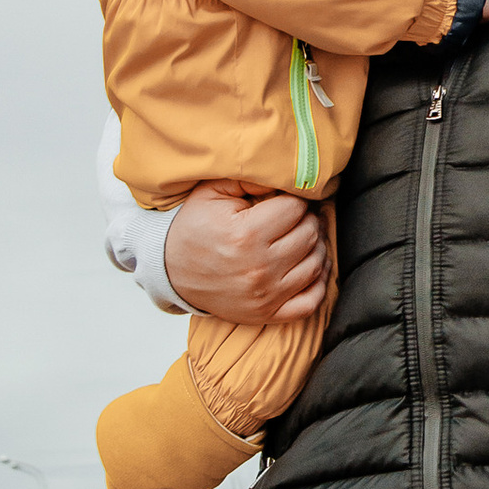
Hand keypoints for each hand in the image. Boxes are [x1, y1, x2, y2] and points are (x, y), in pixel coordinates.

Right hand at [164, 184, 328, 325]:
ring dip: (316, 247)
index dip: (296, 200)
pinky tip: (309, 266)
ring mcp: (265, 295)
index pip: (297, 208)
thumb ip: (249, 178)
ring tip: (302, 237)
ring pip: (316, 264)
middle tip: (296, 217)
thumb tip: (285, 174)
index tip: (288, 201)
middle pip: (310, 235)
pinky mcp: (267, 314)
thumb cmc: (194, 228)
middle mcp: (259, 267)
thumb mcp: (211, 193)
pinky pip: (311, 301)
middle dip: (308, 220)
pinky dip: (318, 283)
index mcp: (246, 234)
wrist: (171, 271)